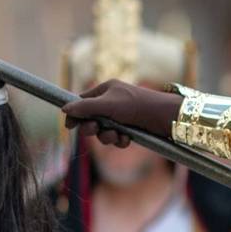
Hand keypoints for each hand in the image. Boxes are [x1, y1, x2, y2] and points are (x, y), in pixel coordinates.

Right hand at [62, 80, 181, 147]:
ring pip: (103, 132)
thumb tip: (64, 109)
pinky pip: (117, 139)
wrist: (166, 118)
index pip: (82, 101)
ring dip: (107, 137)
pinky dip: (120, 141)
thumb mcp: (108, 105)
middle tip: (96, 129)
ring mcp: (122, 116)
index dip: (75, 114)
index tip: (70, 126)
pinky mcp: (131, 129)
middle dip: (92, 128)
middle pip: (91, 119)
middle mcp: (113, 102)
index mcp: (106, 90)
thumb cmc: (137, 106)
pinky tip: (128, 140)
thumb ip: (85, 108)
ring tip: (117, 136)